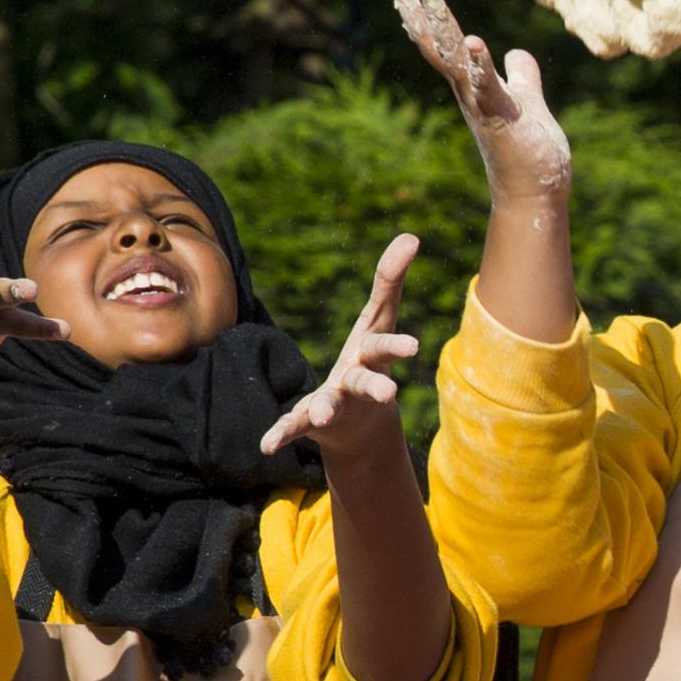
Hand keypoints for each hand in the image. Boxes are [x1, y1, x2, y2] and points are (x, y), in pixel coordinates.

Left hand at [259, 234, 422, 460]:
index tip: (414, 347)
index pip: (385, 346)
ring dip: (326, 408)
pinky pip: (295, 426)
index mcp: (371, 355)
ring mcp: (335, 403)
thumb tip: (412, 235)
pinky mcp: (311, 421)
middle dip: (377, 386)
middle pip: (367, 382)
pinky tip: (266, 444)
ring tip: (323, 414)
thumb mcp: (379, 318)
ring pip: (331, 405)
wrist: (360, 426)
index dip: (398, 346)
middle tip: (391, 394)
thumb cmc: (369, 358)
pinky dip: (282, 433)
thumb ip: (390, 279)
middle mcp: (356, 382)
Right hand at [377, 0, 571, 215]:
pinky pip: (485, 85)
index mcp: (469, 79)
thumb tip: (517, 54)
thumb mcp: (526, 102)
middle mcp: (465, 86)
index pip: (438, 30)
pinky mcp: (501, 116)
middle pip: (432, 33)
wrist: (534, 195)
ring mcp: (479, 100)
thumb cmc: (528, 151)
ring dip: (436, 19)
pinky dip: (479, 63)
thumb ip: (520, 76)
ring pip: (450, 53)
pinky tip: (472, 40)